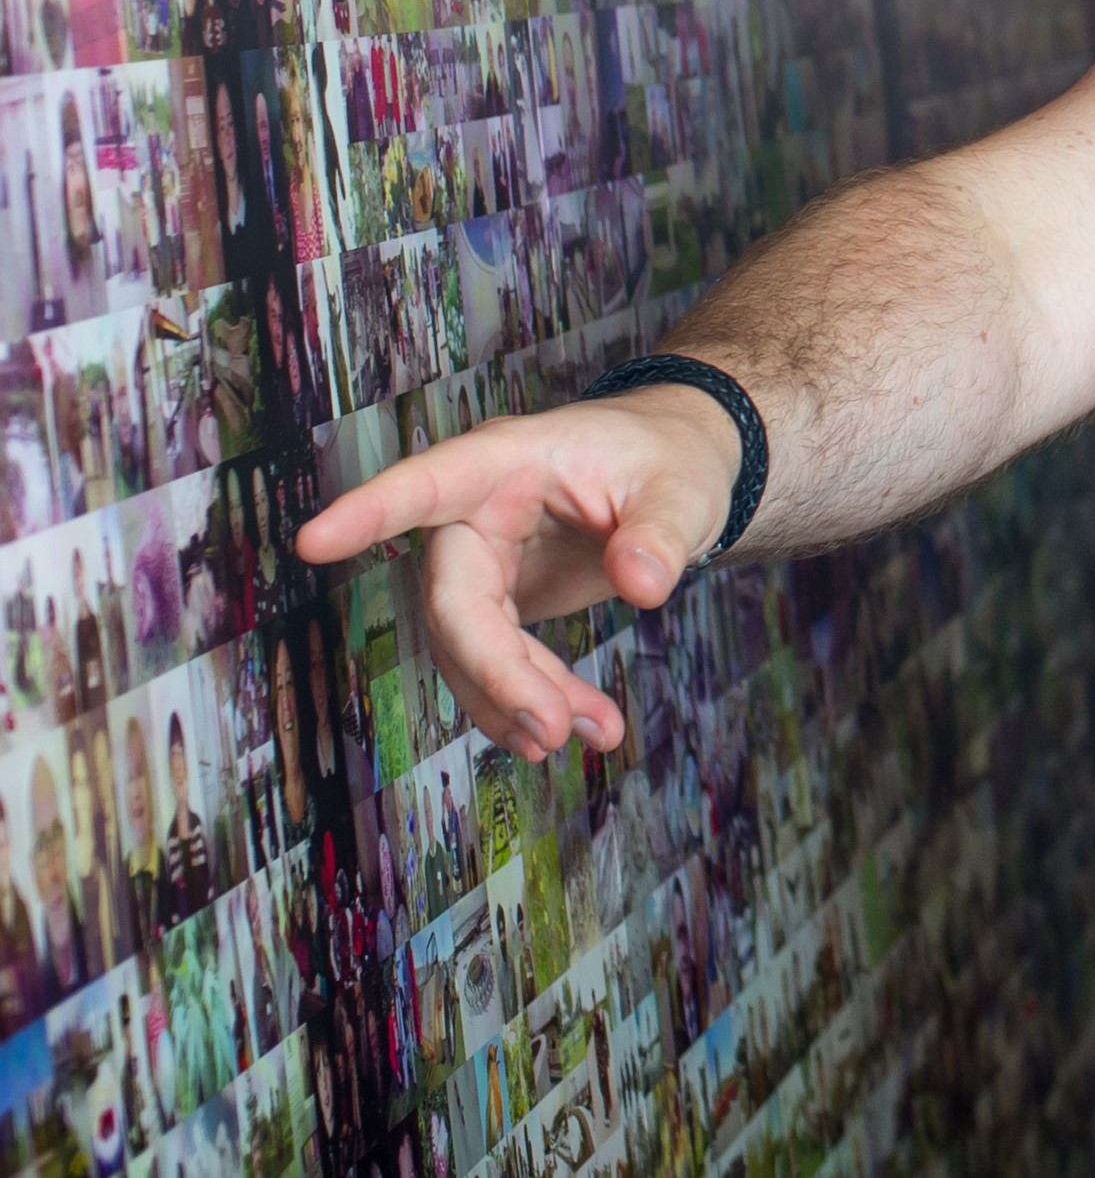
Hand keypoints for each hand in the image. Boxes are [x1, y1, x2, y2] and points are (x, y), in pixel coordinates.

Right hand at [292, 388, 741, 761]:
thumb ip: (662, 532)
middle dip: (494, 671)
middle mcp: (478, 511)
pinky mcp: (498, 602)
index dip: (370, 512)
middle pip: (454, 600)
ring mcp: (482, 561)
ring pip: (468, 647)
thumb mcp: (684, 484)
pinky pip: (492, 663)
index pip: (429, 482)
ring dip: (516, 701)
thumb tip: (642, 586)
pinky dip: (527, 701)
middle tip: (548, 729)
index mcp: (508, 459)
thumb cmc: (670, 458)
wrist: (676, 474)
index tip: (312, 539)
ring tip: (582, 735)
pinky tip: (572, 730)